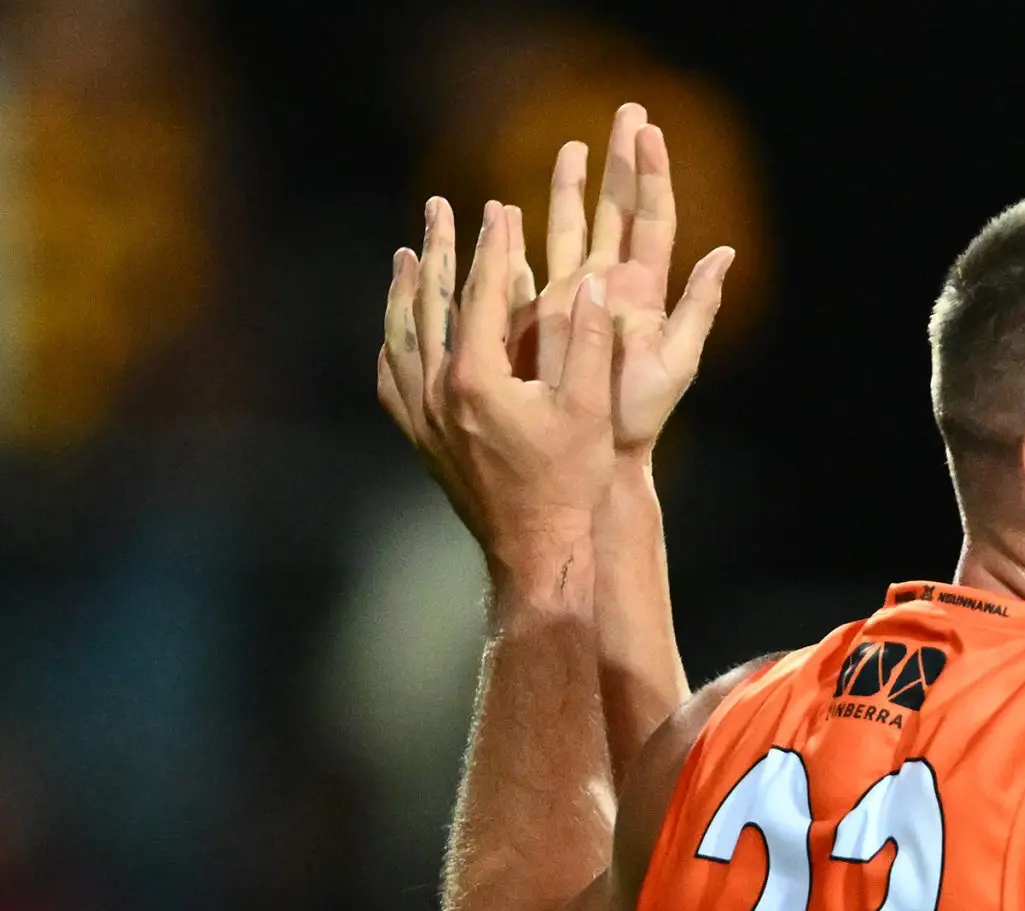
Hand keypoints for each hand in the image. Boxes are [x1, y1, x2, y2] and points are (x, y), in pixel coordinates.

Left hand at [377, 198, 616, 574]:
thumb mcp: (590, 409)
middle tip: (438, 208)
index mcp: (476, 380)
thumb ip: (587, 342)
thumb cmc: (572, 482)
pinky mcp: (421, 441)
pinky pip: (392, 381)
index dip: (492, 249)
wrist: (538, 548)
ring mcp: (423, 419)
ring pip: (399, 338)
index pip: (479, 296)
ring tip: (408, 256)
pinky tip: (397, 332)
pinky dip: (393, 346)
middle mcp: (438, 394)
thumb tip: (591, 283)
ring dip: (405, 292)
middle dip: (437, 251)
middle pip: (429, 305)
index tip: (498, 211)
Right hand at [516, 102, 733, 456]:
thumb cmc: (639, 416)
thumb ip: (698, 307)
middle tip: (625, 111)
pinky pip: (532, 265)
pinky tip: (509, 211)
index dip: (651, 173)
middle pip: (615, 210)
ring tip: (571, 146)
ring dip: (572, 188)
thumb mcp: (677, 363)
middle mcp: (612, 286)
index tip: (648, 129)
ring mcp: (576, 298)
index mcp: (644, 290)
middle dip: (620, 162)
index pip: (650, 218)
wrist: (599, 455)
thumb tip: (724, 252)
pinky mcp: (543, 317)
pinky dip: (523, 237)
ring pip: (572, 228)